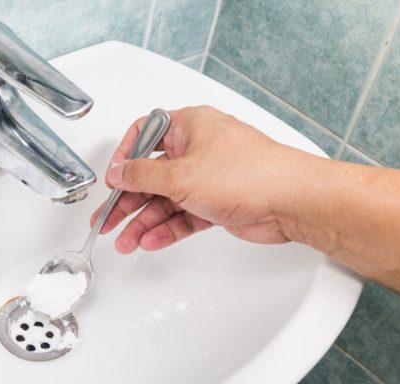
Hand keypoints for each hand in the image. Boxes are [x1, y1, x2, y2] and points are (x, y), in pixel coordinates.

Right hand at [90, 105, 316, 253]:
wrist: (291, 201)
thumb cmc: (249, 173)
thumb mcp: (180, 174)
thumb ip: (142, 175)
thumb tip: (118, 172)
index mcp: (188, 126)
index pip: (144, 135)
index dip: (124, 158)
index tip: (112, 180)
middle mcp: (197, 148)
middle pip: (150, 175)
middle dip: (128, 201)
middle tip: (108, 220)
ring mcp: (207, 176)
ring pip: (165, 200)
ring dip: (144, 221)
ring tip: (126, 241)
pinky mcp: (216, 202)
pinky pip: (183, 215)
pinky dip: (167, 229)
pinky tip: (151, 241)